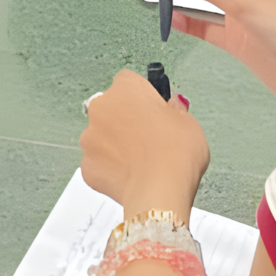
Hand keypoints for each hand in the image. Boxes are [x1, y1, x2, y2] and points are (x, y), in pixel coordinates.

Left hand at [80, 68, 209, 218]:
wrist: (159, 193)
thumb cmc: (175, 155)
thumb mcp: (188, 123)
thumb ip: (175, 109)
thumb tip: (172, 107)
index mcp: (126, 90)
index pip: (129, 81)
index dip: (143, 95)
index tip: (153, 107)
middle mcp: (102, 109)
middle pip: (113, 108)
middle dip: (127, 119)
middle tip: (149, 136)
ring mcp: (90, 138)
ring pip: (103, 135)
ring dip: (116, 143)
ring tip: (141, 160)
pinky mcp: (87, 165)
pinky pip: (99, 161)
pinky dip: (111, 167)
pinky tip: (131, 175)